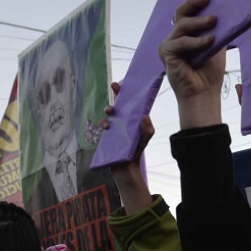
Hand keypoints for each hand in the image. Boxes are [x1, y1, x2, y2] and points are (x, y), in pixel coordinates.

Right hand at [102, 82, 155, 210]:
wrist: (126, 167)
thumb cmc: (137, 150)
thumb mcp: (145, 138)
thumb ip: (147, 129)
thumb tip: (145, 116)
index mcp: (133, 119)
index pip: (130, 103)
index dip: (125, 93)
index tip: (122, 83)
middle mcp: (123, 120)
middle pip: (118, 104)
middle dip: (115, 94)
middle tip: (114, 88)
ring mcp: (114, 127)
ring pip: (109, 113)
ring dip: (109, 109)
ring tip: (110, 111)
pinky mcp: (107, 134)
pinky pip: (103, 125)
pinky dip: (104, 123)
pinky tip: (106, 126)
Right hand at [159, 0, 226, 127]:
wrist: (204, 92)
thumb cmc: (210, 71)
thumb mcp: (216, 45)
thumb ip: (216, 30)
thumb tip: (225, 11)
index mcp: (186, 33)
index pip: (187, 12)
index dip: (194, 2)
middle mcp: (175, 36)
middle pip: (180, 13)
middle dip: (193, 3)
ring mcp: (168, 44)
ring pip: (182, 25)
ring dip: (199, 22)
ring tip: (214, 21)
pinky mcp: (166, 53)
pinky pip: (181, 42)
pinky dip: (196, 41)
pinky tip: (209, 40)